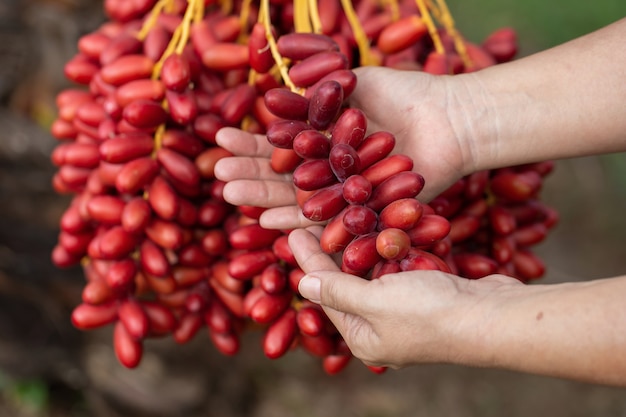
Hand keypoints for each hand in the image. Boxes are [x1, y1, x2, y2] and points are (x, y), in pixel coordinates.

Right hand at [215, 67, 473, 228]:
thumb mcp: (352, 83)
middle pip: (284, 175)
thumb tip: (271, 95)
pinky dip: (299, 220)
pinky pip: (328, 219)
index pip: (280, 145)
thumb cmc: (404, 95)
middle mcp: (331, 170)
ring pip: (298, 198)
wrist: (450, 119)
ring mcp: (346, 193)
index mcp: (325, 141)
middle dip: (250, 172)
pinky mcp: (365, 213)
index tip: (222, 138)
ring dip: (264, 197)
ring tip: (230, 191)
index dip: (252, 143)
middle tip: (218, 170)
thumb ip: (317, 93)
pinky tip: (268, 218)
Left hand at [289, 227, 522, 368]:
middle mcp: (382, 329)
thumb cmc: (431, 314)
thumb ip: (338, 291)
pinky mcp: (429, 295)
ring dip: (362, 245)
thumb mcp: (375, 301)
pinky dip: (392, 249)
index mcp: (363, 338)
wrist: (495, 317)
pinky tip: (380, 226)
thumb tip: (302, 285)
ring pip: (376, 273)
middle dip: (332, 251)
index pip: (325, 294)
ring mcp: (407, 313)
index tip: (292, 230)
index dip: (308, 260)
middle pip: (348, 284)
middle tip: (312, 220)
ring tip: (341, 217)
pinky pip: (402, 269)